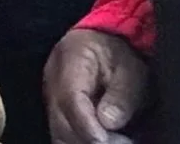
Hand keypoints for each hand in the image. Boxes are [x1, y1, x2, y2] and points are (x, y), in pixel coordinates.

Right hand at [43, 29, 149, 143]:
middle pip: (61, 121)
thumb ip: (121, 94)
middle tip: (121, 142)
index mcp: (70, 58)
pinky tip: (101, 141)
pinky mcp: (54, 115)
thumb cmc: (117, 55)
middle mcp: (52, 81)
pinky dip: (79, 142)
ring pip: (58, 134)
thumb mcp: (130, 67)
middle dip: (89, 140)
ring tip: (114, 141)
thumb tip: (108, 122)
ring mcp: (49, 99)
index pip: (70, 98)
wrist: (101, 46)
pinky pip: (61, 137)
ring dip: (84, 143)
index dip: (87, 124)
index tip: (106, 139)